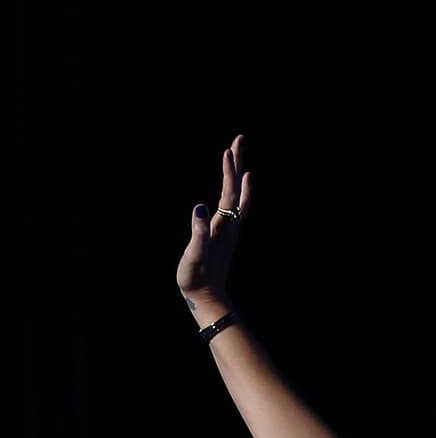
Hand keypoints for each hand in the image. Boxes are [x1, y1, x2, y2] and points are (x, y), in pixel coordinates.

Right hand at [177, 134, 251, 313]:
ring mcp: (229, 228)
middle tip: (239, 138)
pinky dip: (236, 190)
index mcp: (224, 226)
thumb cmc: (197, 278)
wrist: (209, 298)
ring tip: (235, 154)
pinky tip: (235, 187)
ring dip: (236, 173)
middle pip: (236, 188)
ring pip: (236, 194)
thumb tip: (200, 208)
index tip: (228, 151)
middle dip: (237, 163)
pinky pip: (233, 205)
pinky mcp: (225, 233)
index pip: (229, 193)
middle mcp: (231, 224)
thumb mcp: (194, 256)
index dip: (229, 172)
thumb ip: (197, 233)